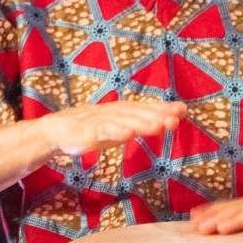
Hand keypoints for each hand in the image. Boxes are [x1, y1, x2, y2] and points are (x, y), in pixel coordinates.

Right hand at [38, 98, 185, 157]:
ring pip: (124, 122)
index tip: (183, 110)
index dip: (164, 108)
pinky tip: (128, 134)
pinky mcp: (88, 132)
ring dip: (142, 123)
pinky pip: (104, 132)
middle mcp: (114, 112)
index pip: (146, 108)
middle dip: (157, 115)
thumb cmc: (94, 127)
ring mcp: (101, 121)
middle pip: (138, 113)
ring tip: (159, 126)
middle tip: (176, 118)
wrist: (58, 129)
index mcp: (123, 111)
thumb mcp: (121, 125)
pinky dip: (116, 132)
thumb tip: (172, 119)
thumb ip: (144, 122)